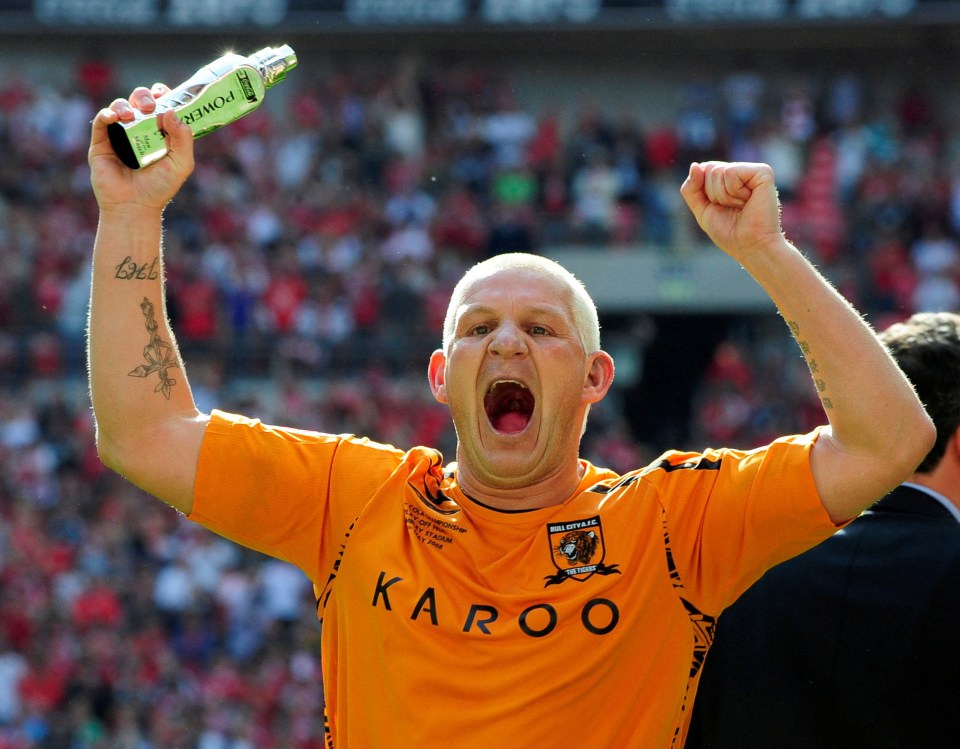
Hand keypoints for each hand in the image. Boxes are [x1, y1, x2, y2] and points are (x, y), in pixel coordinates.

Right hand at [88, 84, 194, 212]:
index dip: (162, 94)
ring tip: (130, 116)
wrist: (135, 205)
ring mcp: (120, 135)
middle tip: (150, 107)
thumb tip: (171, 112)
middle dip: (145, 97)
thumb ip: (183, 139)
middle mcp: (140, 130)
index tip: (165, 94)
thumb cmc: (160, 187)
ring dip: (126, 105)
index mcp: (160, 133)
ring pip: (120, 106)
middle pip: (140, 101)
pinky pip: (101, 121)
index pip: (161, 105)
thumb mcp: (181, 163)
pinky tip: (115, 118)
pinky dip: (107, 114)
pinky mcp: (101, 142)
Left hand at [679, 161, 784, 263]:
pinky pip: (732, 172)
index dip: (704, 192)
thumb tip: (695, 165)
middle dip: (713, 194)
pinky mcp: (763, 172)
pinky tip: (748, 200)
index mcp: (727, 178)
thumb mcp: (702, 210)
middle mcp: (740, 171)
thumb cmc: (729, 232)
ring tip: (741, 205)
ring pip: (718, 171)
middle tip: (732, 208)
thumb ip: (691, 189)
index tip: (719, 207)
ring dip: (724, 196)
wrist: (750, 246)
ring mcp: (752, 170)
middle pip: (709, 168)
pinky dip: (734, 191)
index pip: (702, 169)